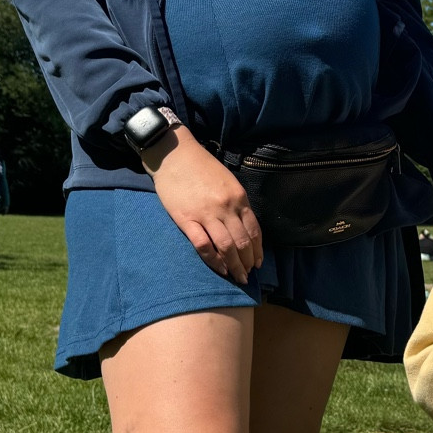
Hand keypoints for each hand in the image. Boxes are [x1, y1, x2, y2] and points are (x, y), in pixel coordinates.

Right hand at [143, 126, 262, 283]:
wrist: (174, 155)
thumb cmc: (200, 167)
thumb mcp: (227, 181)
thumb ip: (236, 203)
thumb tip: (243, 227)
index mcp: (239, 197)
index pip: (254, 230)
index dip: (257, 250)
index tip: (258, 262)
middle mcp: (226, 207)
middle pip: (242, 241)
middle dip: (247, 262)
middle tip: (248, 275)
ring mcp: (206, 214)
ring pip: (226, 246)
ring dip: (234, 265)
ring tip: (237, 277)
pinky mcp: (186, 219)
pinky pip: (203, 245)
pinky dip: (214, 260)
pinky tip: (219, 269)